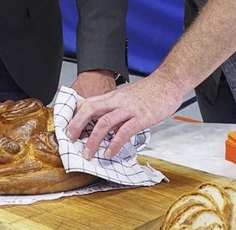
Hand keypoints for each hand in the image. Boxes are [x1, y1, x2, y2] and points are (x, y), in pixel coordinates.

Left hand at [65, 73, 181, 158]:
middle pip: (90, 110)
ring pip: (104, 122)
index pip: (88, 103)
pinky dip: (114, 144)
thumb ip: (116, 109)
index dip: (74, 116)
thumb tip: (106, 127)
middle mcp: (117, 101)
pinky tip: (109, 153)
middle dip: (76, 125)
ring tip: (87, 154)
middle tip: (69, 140)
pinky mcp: (141, 117)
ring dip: (92, 140)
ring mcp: (129, 109)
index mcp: (113, 96)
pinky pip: (124, 131)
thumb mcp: (128, 97)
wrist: (169, 81)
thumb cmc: (150, 91)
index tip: (67, 129)